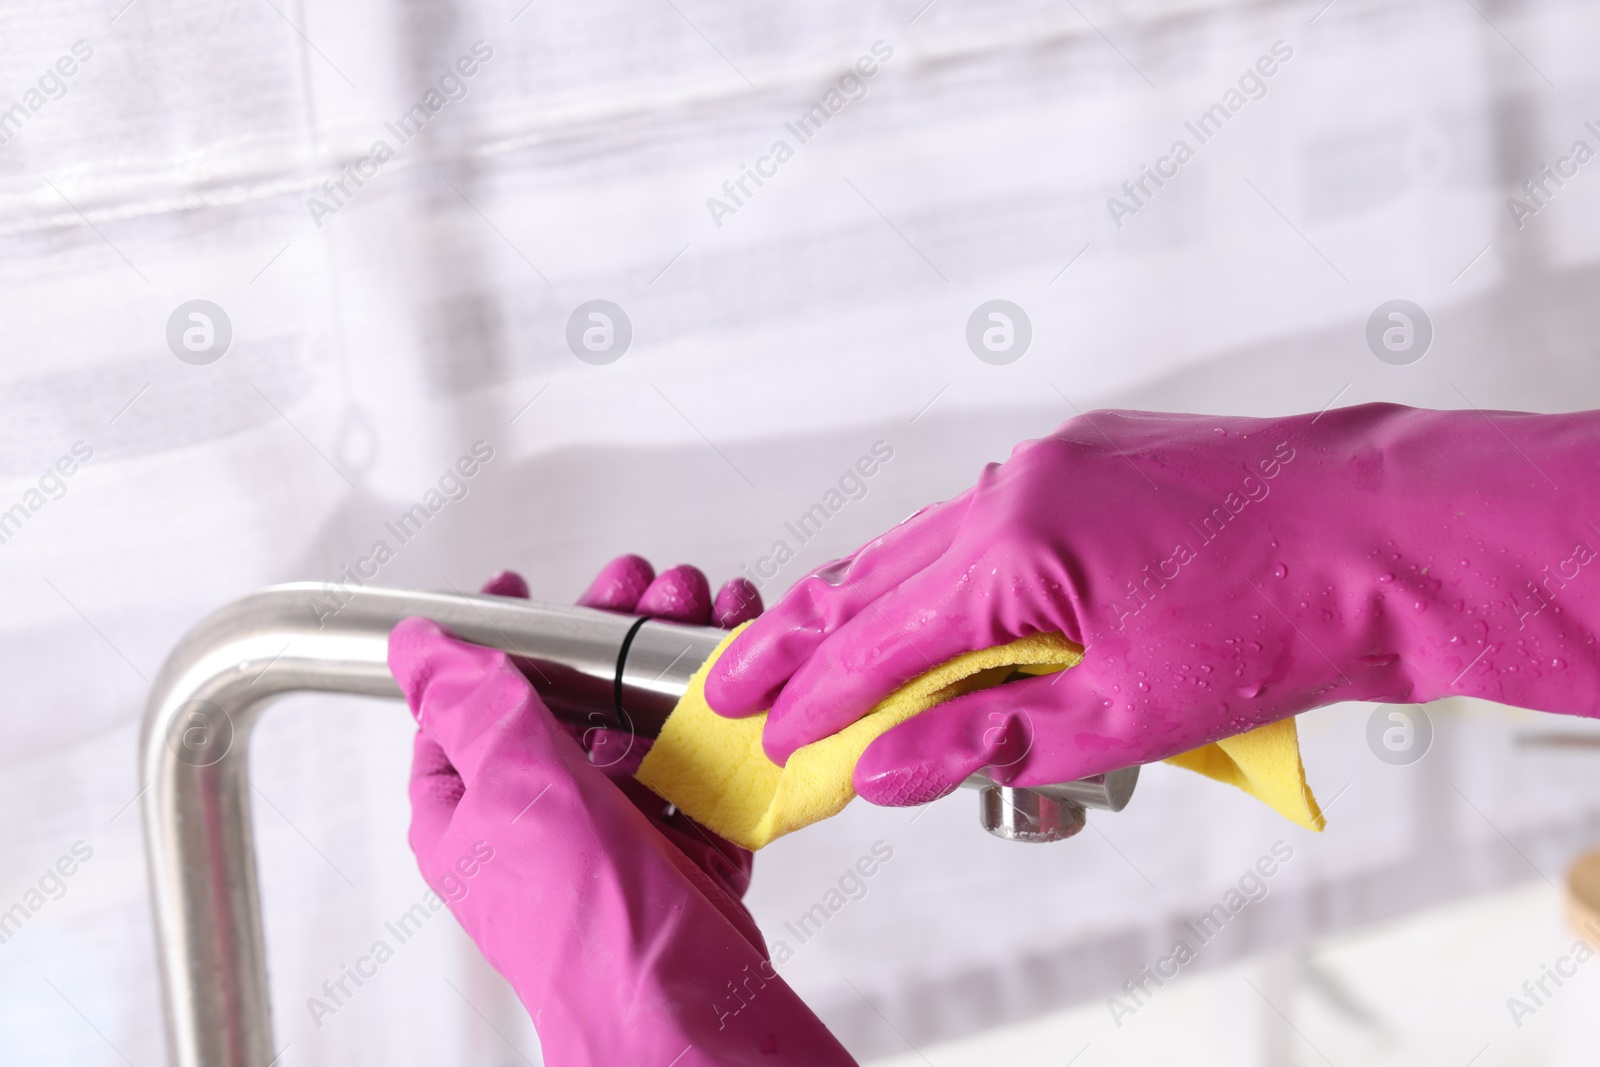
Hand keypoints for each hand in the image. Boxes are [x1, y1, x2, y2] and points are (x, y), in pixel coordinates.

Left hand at [394, 558, 852, 1065]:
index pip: (466, 705)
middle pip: (567, 700)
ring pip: (639, 724)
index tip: (520, 592)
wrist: (679, 998)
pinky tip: (734, 678)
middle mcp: (538, 821)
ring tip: (701, 612)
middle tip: (645, 587)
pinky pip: (698, 769)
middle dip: (609, 632)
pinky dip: (720, 718)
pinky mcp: (681, 852)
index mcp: (470, 807)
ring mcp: (613, 837)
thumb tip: (416, 646)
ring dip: (670, 662)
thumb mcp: (505, 776)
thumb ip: (465, 698)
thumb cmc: (582, 914)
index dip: (493, 641)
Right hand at [704, 404, 1599, 805]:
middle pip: (873, 573)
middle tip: (738, 679)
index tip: (775, 736)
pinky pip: (985, 518)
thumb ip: (989, 738)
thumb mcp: (1122, 711)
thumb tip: (889, 770)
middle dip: (800, 634)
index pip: (880, 640)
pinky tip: (937, 606)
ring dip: (869, 601)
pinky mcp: (1091, 456)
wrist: (1381, 534)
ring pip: (925, 541)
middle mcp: (1018, 486)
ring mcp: (1053, 461)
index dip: (819, 700)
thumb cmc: (1278, 614)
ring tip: (816, 649)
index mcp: (1016, 547)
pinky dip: (944, 571)